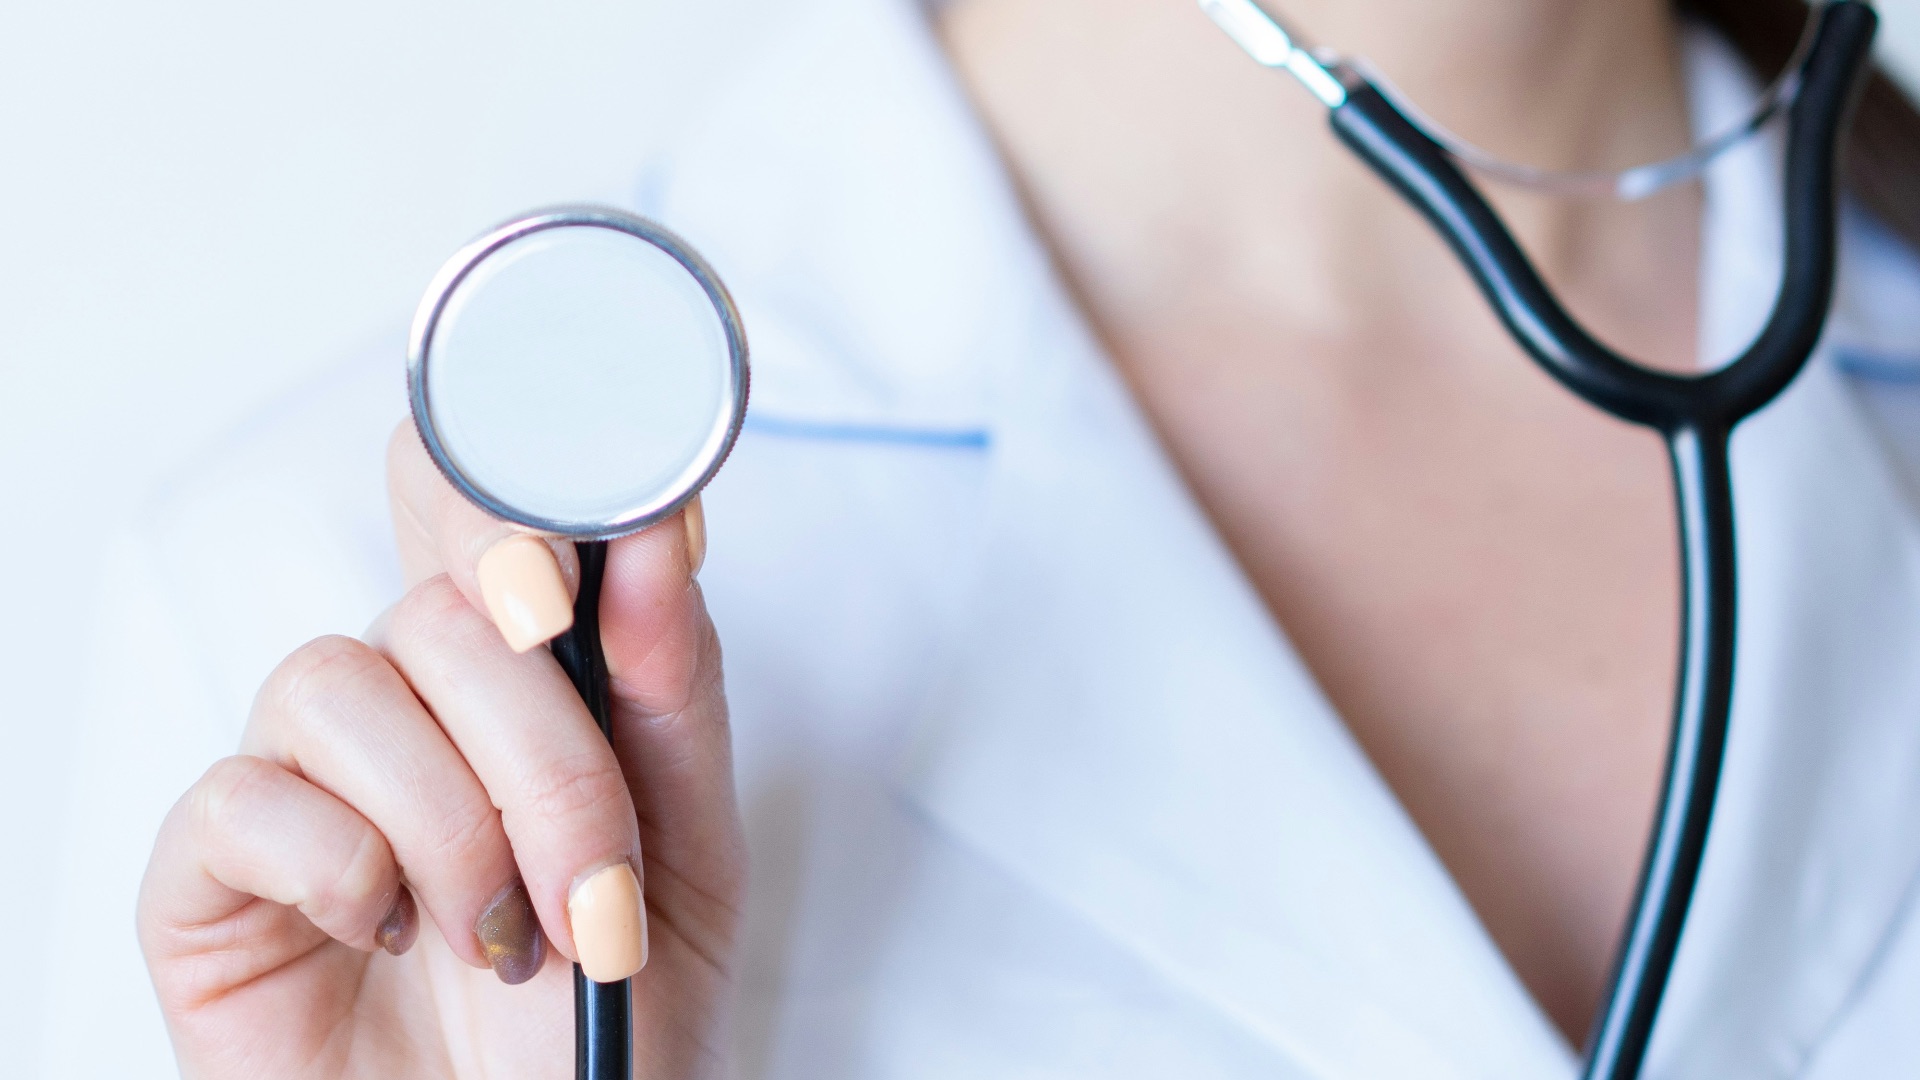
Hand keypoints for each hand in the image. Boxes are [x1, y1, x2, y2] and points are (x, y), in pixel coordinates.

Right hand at [138, 423, 742, 1078]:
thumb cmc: (616, 1016)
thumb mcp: (689, 844)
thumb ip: (671, 684)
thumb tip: (660, 530)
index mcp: (516, 679)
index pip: (471, 506)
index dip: (503, 490)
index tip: (576, 566)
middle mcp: (404, 708)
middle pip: (435, 603)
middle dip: (543, 749)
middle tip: (597, 882)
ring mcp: (300, 783)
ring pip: (335, 681)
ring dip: (453, 823)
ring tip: (508, 937)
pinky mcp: (208, 878)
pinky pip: (242, 799)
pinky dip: (344, 870)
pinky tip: (393, 938)